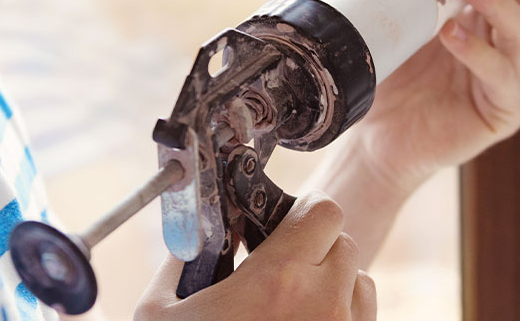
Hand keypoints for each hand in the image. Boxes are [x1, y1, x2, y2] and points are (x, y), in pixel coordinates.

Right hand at [135, 192, 376, 320]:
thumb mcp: (159, 312)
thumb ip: (184, 258)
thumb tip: (203, 227)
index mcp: (278, 281)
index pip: (324, 211)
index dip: (303, 210)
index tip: (283, 221)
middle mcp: (322, 307)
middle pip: (343, 245)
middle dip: (313, 246)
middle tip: (280, 264)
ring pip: (359, 284)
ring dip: (333, 282)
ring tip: (291, 302)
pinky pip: (360, 320)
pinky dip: (339, 314)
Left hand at [356, 0, 519, 188]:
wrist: (375, 138)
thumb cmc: (391, 76)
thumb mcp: (394, 16)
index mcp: (487, 17)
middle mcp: (504, 44)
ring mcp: (507, 78)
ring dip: (497, 2)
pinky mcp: (502, 111)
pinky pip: (501, 78)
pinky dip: (478, 53)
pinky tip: (453, 34)